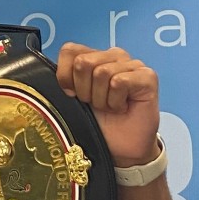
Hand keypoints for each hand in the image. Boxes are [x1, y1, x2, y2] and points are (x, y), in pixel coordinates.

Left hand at [55, 43, 160, 166]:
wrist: (120, 149)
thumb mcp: (73, 101)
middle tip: (95, 105)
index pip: (70, 50)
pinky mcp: (147, 76)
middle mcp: (113, 56)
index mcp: (93, 58)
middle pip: (83, 62)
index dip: (65, 76)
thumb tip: (50, 73)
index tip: (72, 95)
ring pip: (102, 72)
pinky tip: (122, 108)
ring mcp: (132, 64)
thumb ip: (65, 80)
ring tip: (110, 108)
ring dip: (101, 99)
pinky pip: (119, 82)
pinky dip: (115, 101)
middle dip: (84, 90)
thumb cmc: (98, 124)